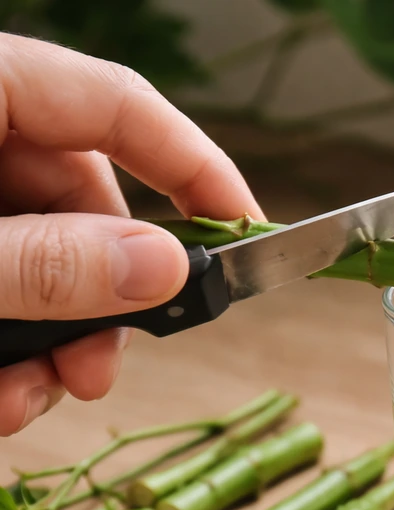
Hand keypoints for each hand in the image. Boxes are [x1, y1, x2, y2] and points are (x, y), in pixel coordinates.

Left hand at [0, 33, 263, 436]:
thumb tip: (167, 271)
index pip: (120, 106)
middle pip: (81, 204)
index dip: (197, 170)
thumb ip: (42, 262)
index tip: (251, 238)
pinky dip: (4, 344)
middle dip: (99, 304)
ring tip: (20, 402)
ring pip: (39, 258)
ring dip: (49, 343)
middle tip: (97, 373)